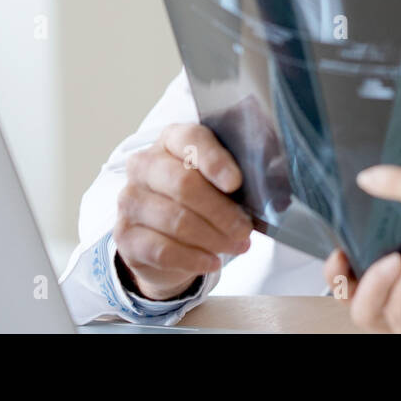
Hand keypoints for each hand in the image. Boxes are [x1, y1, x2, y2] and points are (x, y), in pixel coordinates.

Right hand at [114, 123, 253, 299]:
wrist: (170, 237)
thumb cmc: (205, 197)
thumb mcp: (226, 177)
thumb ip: (249, 167)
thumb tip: (276, 171)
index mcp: (172, 139)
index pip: (190, 139)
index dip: (214, 161)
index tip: (235, 182)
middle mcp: (144, 165)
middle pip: (182, 184)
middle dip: (220, 210)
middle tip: (244, 227)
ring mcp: (130, 200)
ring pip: (175, 220)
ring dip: (213, 237)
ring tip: (236, 244)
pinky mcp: (125, 236)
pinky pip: (162, 249)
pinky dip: (193, 258)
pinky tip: (212, 261)